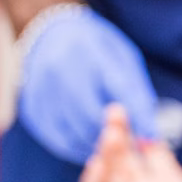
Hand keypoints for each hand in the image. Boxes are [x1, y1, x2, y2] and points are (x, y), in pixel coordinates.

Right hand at [16, 6, 158, 163]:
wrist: (49, 33)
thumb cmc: (95, 47)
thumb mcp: (121, 56)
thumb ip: (134, 90)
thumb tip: (148, 130)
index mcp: (90, 50)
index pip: (118, 87)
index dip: (136, 116)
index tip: (150, 138)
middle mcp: (61, 68)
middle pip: (90, 115)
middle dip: (112, 136)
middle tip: (128, 147)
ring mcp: (42, 89)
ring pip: (71, 131)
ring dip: (93, 145)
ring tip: (109, 148)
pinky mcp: (31, 107)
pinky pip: (55, 137)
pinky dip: (73, 147)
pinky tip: (86, 146)